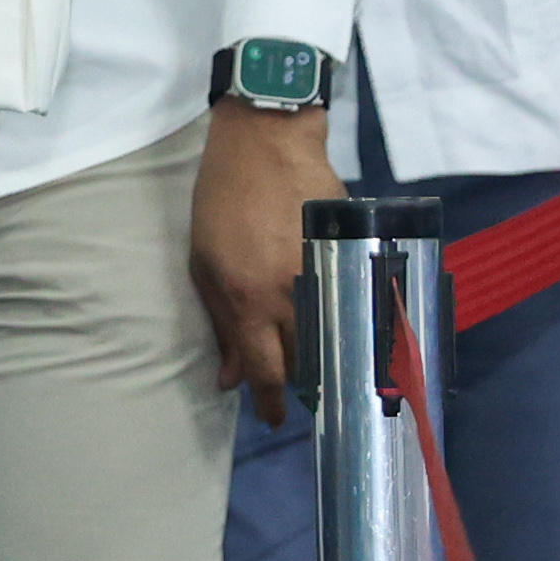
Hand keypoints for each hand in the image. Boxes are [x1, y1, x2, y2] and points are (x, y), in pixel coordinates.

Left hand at [189, 101, 340, 427]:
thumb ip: (220, 323)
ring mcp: (327, 275)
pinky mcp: (351, 254)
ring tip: (323, 364)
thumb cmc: (222, 200)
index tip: (272, 419)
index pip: (266, 372)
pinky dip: (351, 321)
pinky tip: (347, 326)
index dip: (270, 403)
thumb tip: (230, 379)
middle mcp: (291, 296)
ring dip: (329, 357)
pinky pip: (356, 303)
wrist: (268, 141)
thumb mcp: (203, 263)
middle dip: (305, 386)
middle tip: (301, 395)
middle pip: (308, 364)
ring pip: (337, 339)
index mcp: (247, 300)